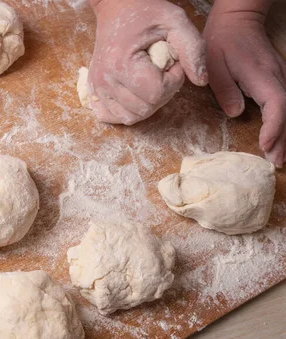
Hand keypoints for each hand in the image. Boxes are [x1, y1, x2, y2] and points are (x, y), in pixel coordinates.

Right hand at [88, 0, 206, 124]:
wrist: (114, 6)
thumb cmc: (145, 11)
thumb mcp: (175, 21)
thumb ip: (193, 49)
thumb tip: (201, 81)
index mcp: (121, 63)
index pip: (157, 93)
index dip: (174, 80)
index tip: (173, 62)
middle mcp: (105, 80)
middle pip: (145, 109)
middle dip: (163, 92)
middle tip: (163, 69)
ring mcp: (97, 88)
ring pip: (131, 117)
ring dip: (147, 103)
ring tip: (150, 80)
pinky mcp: (94, 91)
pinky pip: (112, 116)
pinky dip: (127, 111)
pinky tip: (135, 95)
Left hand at [204, 2, 285, 166]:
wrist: (237, 21)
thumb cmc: (222, 41)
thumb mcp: (214, 65)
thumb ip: (225, 90)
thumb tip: (236, 113)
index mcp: (263, 75)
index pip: (277, 104)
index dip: (274, 127)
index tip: (265, 145)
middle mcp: (278, 77)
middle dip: (283, 139)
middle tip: (275, 163)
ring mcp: (281, 78)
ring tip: (278, 158)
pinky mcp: (278, 80)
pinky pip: (284, 105)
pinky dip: (283, 123)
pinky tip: (278, 139)